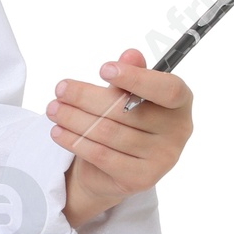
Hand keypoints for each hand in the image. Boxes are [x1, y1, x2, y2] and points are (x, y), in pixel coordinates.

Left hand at [46, 49, 191, 227]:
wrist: (113, 169)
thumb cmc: (125, 121)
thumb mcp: (126, 94)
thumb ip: (130, 75)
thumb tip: (131, 54)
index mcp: (181, 104)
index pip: (167, 89)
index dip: (136, 78)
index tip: (103, 69)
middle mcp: (178, 132)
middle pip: (127, 110)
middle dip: (86, 98)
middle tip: (60, 89)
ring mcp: (162, 159)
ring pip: (109, 132)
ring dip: (74, 119)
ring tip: (52, 110)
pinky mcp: (141, 179)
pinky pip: (101, 155)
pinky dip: (76, 141)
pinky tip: (58, 132)